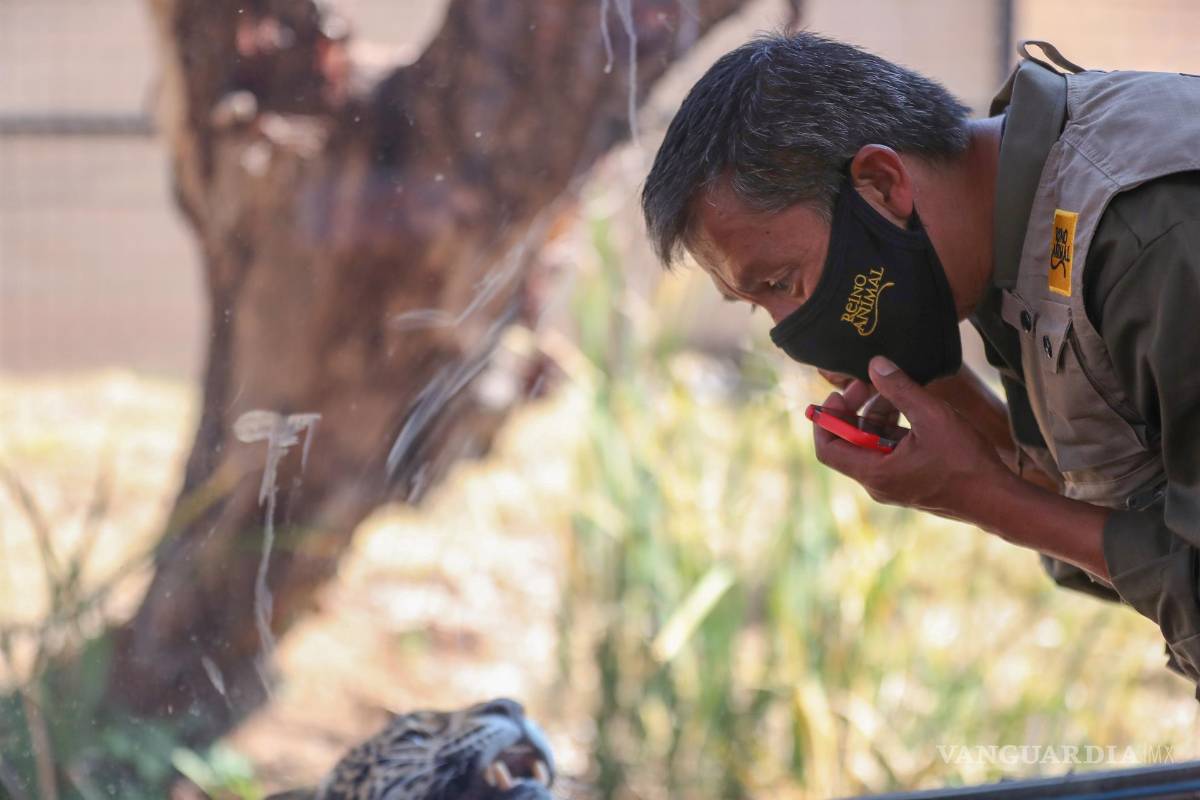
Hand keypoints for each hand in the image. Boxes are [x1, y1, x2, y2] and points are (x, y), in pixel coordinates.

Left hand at [813, 356, 1014, 521]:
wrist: (998, 500)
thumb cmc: (965, 462)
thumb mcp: (931, 416)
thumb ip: (900, 389)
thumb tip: (875, 364)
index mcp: (874, 472)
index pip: (827, 448)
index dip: (826, 419)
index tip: (837, 393)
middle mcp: (878, 483)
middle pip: (848, 443)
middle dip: (854, 410)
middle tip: (868, 382)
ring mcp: (894, 483)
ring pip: (871, 445)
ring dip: (877, 416)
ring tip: (895, 390)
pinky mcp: (910, 480)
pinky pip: (889, 452)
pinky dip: (893, 429)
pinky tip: (910, 408)